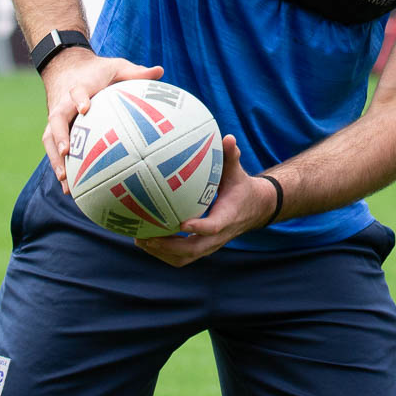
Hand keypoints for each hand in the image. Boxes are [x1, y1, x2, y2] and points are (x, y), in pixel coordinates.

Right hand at [42, 50, 163, 193]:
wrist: (67, 68)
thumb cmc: (98, 71)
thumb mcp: (117, 66)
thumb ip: (136, 72)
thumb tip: (161, 70)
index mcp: (80, 87)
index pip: (76, 92)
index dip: (79, 99)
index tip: (85, 108)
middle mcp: (63, 103)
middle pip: (56, 119)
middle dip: (59, 135)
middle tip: (66, 151)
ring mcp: (56, 117)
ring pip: (49, 138)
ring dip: (55, 158)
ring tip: (65, 180)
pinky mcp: (55, 130)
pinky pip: (53, 148)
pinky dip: (59, 166)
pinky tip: (69, 188)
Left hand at [136, 136, 276, 266]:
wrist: (254, 209)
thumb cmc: (240, 187)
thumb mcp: (237, 172)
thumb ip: (231, 157)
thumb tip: (228, 138)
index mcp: (228, 217)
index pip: (213, 227)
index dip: (198, 227)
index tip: (181, 223)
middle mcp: (219, 235)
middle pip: (194, 249)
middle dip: (169, 246)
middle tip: (147, 236)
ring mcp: (211, 245)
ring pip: (185, 258)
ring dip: (162, 253)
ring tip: (141, 240)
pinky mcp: (203, 248)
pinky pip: (182, 257)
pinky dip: (164, 253)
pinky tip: (146, 241)